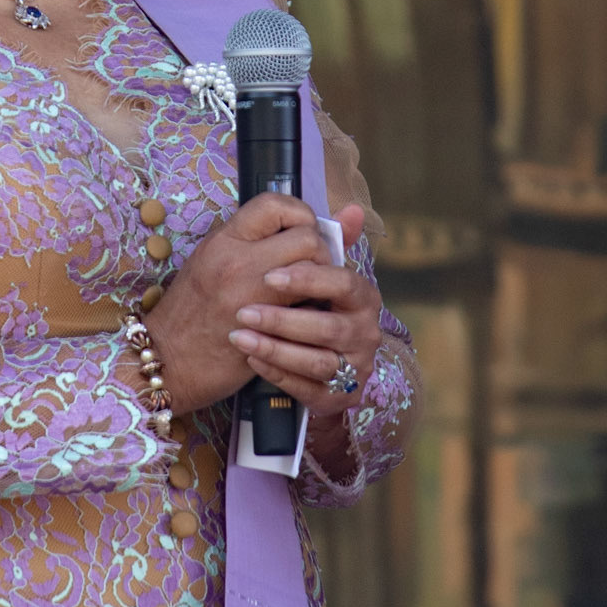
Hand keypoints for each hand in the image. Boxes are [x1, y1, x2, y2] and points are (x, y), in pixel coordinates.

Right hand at [146, 195, 369, 416]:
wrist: (169, 357)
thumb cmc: (189, 310)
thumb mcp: (210, 261)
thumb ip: (249, 242)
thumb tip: (290, 224)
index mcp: (224, 240)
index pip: (275, 205)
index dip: (298, 213)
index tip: (299, 230)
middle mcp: (239, 261)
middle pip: (306, 238)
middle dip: (320, 250)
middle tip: (313, 266)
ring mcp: (255, 296)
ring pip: (315, 272)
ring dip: (322, 280)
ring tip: (311, 290)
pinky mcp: (269, 328)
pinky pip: (309, 308)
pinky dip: (315, 308)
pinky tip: (304, 314)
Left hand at [230, 200, 380, 425]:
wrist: (288, 355)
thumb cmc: (295, 304)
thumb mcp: (303, 271)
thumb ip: (323, 240)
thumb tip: (354, 209)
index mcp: (362, 296)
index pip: (343, 282)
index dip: (308, 278)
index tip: (269, 276)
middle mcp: (366, 332)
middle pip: (329, 326)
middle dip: (283, 319)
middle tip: (244, 311)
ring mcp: (354, 367)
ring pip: (317, 361)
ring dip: (275, 348)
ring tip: (240, 336)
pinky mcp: (337, 396)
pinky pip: (308, 389)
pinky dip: (277, 374)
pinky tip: (251, 358)